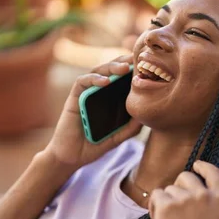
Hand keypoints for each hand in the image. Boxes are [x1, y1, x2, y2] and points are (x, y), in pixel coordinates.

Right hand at [43, 55, 141, 171]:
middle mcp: (97, 92)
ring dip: (110, 68)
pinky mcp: (73, 98)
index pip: (121, 78)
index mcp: (109, 99)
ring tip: (124, 68)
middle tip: (137, 61)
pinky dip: (93, 79)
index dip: (132, 70)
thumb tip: (145, 117)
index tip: (147, 66)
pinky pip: (82, 82)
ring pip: (97, 72)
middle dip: (123, 63)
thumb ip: (130, 129)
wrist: (71, 158)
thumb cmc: (93, 145)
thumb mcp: (117, 137)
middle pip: (110, 70)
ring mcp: (85, 94)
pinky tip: (105, 81)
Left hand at [149, 161, 218, 218]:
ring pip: (169, 189)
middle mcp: (205, 194)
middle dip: (178, 188)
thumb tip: (190, 194)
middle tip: (176, 207)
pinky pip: (156, 196)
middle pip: (186, 177)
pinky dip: (154, 207)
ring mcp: (185, 199)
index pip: (214, 172)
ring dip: (166, 202)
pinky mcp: (167, 205)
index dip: (203, 166)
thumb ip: (209, 206)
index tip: (197, 165)